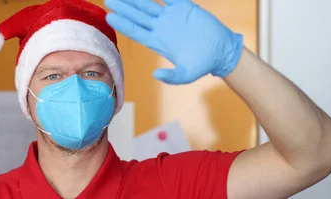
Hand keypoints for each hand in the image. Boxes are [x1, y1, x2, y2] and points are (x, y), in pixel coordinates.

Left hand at [104, 0, 243, 83]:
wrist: (222, 50)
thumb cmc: (203, 64)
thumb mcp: (187, 75)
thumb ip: (172, 77)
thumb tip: (156, 74)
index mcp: (158, 42)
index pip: (136, 31)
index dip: (123, 24)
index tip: (109, 17)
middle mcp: (161, 28)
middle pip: (138, 16)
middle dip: (124, 8)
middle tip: (108, 0)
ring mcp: (171, 17)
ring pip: (150, 4)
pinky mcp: (185, 8)